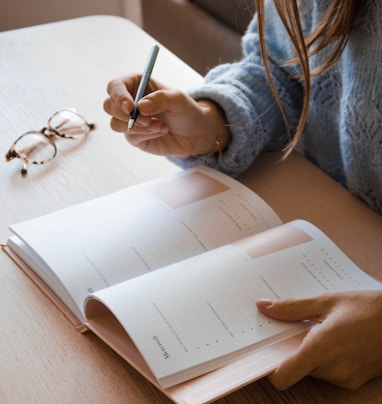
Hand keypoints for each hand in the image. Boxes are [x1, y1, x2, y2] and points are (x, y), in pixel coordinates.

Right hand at [103, 75, 229, 156]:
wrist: (194, 133)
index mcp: (136, 84)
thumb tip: (140, 107)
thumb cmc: (185, 110)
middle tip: (147, 120)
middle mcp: (129, 101)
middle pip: (109, 106)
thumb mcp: (178, 99)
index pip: (115, 87)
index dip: (119, 96)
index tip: (130, 107)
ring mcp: (129, 120)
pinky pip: (130, 137)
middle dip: (126, 115)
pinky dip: (147, 135)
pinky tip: (160, 131)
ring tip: (161, 126)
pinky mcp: (134, 136)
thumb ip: (160, 99)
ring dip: (140, 127)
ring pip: (116, 124)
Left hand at [256, 290, 381, 389]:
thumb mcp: (326, 301)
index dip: (269, 367)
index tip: (264, 350)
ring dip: (308, 351)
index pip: (284, 375)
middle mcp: (333, 369)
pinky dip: (323, 357)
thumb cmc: (368, 308)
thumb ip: (292, 307)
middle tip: (291, 327)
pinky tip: (330, 336)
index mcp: (322, 349)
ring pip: (311, 369)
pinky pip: (327, 372)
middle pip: (296, 368)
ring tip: (315, 327)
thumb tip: (264, 307)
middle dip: (290, 349)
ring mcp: (345, 378)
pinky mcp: (354, 380)